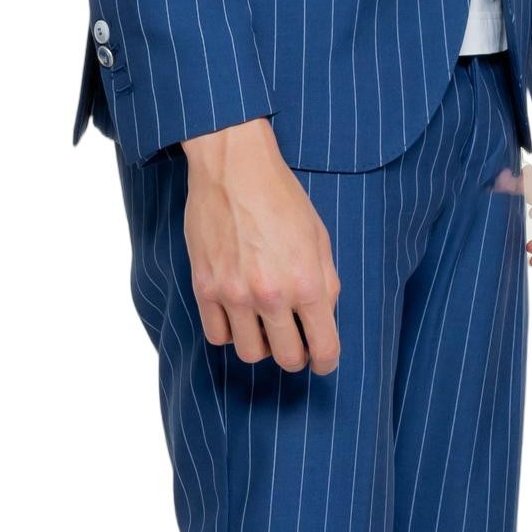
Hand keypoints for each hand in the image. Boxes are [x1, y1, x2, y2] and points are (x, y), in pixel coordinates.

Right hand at [181, 117, 341, 371]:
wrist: (235, 169)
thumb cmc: (282, 198)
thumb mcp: (320, 238)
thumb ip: (325, 283)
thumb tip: (323, 318)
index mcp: (308, 284)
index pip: (323, 348)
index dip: (326, 361)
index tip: (323, 362)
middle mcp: (271, 296)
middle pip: (287, 358)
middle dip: (296, 357)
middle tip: (295, 346)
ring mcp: (234, 294)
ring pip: (250, 353)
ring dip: (262, 347)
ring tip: (264, 328)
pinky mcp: (205, 287)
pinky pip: (217, 335)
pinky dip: (230, 333)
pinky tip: (238, 317)